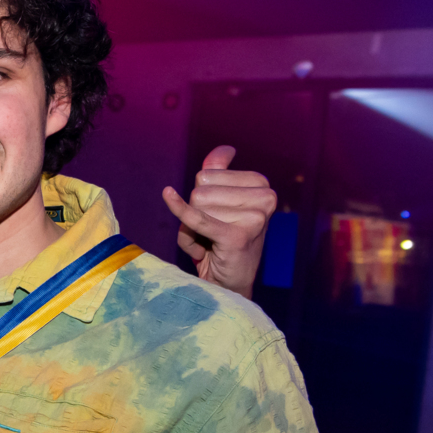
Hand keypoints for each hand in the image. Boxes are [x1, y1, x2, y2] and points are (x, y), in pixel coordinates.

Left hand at [161, 146, 276, 299]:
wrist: (229, 283)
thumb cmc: (223, 240)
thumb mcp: (223, 203)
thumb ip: (221, 173)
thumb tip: (226, 149)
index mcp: (262, 185)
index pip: (207, 175)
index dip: (202, 198)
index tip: (217, 218)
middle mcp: (265, 198)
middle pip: (201, 189)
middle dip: (196, 213)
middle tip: (211, 234)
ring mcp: (254, 217)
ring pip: (196, 206)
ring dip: (192, 229)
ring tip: (210, 243)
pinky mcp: (238, 236)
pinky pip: (196, 218)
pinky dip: (179, 210)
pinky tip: (167, 195)